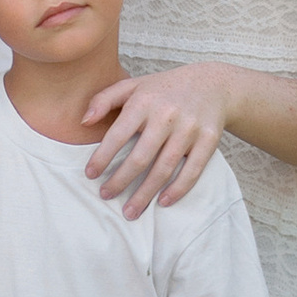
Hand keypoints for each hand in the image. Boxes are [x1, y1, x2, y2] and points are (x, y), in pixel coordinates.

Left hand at [81, 62, 228, 216]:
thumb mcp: (133, 85)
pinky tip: (162, 202)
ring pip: (164, 168)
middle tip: (106, 196)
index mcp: (144, 101)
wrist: (213, 84)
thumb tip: (83, 121)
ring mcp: (189, 128)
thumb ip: (104, 99)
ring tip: (130, 211)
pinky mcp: (209, 139)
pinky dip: (178, 189)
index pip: (118, 134)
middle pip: (140, 157)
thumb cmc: (164, 89)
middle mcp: (167, 115)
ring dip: (145, 193)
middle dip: (120, 181)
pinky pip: (192, 170)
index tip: (90, 175)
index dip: (103, 157)